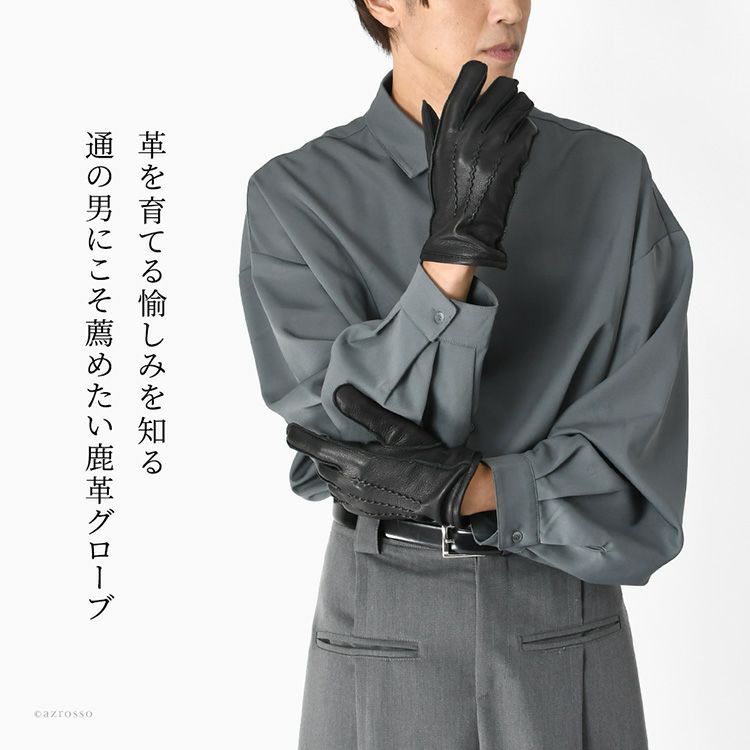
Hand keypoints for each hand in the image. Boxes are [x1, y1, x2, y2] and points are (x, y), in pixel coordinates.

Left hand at [285, 384, 482, 526]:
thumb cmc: (426, 457)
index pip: (315, 448)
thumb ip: (364, 412)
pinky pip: (340, 495)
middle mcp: (352, 484)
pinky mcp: (365, 511)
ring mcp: (358, 500)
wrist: (448, 492)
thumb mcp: (397, 429)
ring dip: (329, 466)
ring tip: (339, 452)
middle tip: (322, 436)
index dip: (298, 438)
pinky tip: (353, 474)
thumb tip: (338, 393)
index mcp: (358, 462)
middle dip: (318, 450)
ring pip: (329, 480)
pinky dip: (340, 482)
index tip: (289, 429)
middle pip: (321, 464)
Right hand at [420, 59, 537, 269]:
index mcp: (448, 133)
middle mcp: (470, 136)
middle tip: (510, 98)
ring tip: (519, 115)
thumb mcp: (435, 160)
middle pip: (500, 89)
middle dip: (508, 91)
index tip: (483, 73)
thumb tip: (427, 104)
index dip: (477, 73)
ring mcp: (492, 148)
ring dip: (523, 107)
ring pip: (520, 105)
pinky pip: (528, 129)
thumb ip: (434, 130)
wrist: (462, 229)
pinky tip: (522, 139)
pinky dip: (528, 131)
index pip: (465, 84)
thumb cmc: (448, 194)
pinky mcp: (511, 161)